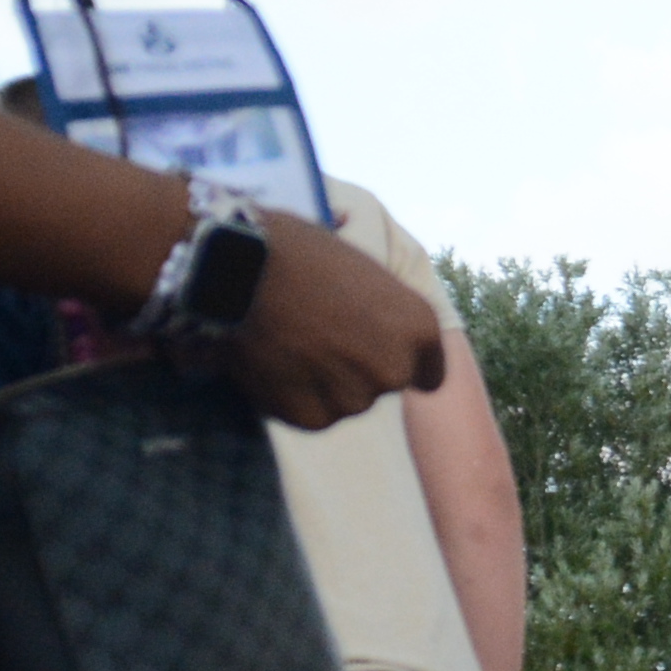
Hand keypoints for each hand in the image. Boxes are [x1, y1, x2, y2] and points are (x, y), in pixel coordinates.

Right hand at [215, 218, 447, 430]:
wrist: (241, 268)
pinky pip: (311, 414)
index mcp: (420, 328)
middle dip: (357, 370)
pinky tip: (274, 362)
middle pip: (382, 385)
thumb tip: (374, 334)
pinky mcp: (313, 418)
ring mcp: (355, 398)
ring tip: (291, 345)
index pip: (429, 373)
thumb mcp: (365, 275)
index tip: (374, 349)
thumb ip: (381, 315)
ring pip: (345, 401)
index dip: (398, 359)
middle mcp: (395, 369)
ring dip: (323, 384)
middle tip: (320, 338)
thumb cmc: (301, 252)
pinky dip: (293, 397)